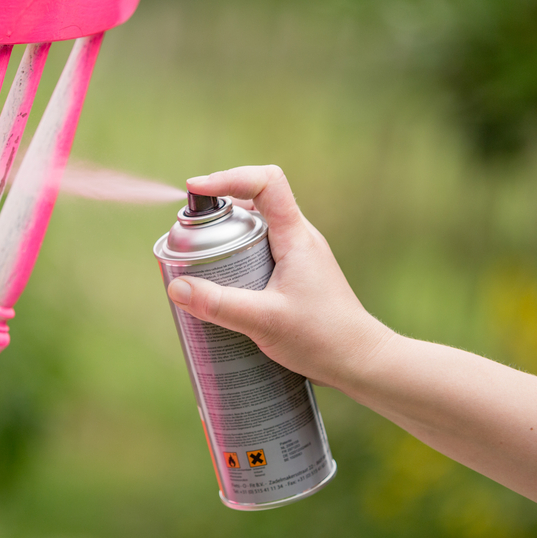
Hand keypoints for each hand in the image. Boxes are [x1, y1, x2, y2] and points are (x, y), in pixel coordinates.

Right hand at [166, 165, 393, 388]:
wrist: (360, 361)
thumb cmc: (323, 338)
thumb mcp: (264, 322)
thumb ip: (219, 305)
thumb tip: (176, 287)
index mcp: (296, 236)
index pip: (267, 182)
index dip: (230, 177)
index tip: (197, 189)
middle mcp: (299, 237)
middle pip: (255, 201)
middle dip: (218, 210)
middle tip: (189, 234)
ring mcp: (299, 255)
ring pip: (257, 228)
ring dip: (227, 235)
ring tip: (199, 260)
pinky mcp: (296, 274)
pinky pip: (262, 250)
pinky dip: (238, 256)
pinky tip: (223, 284)